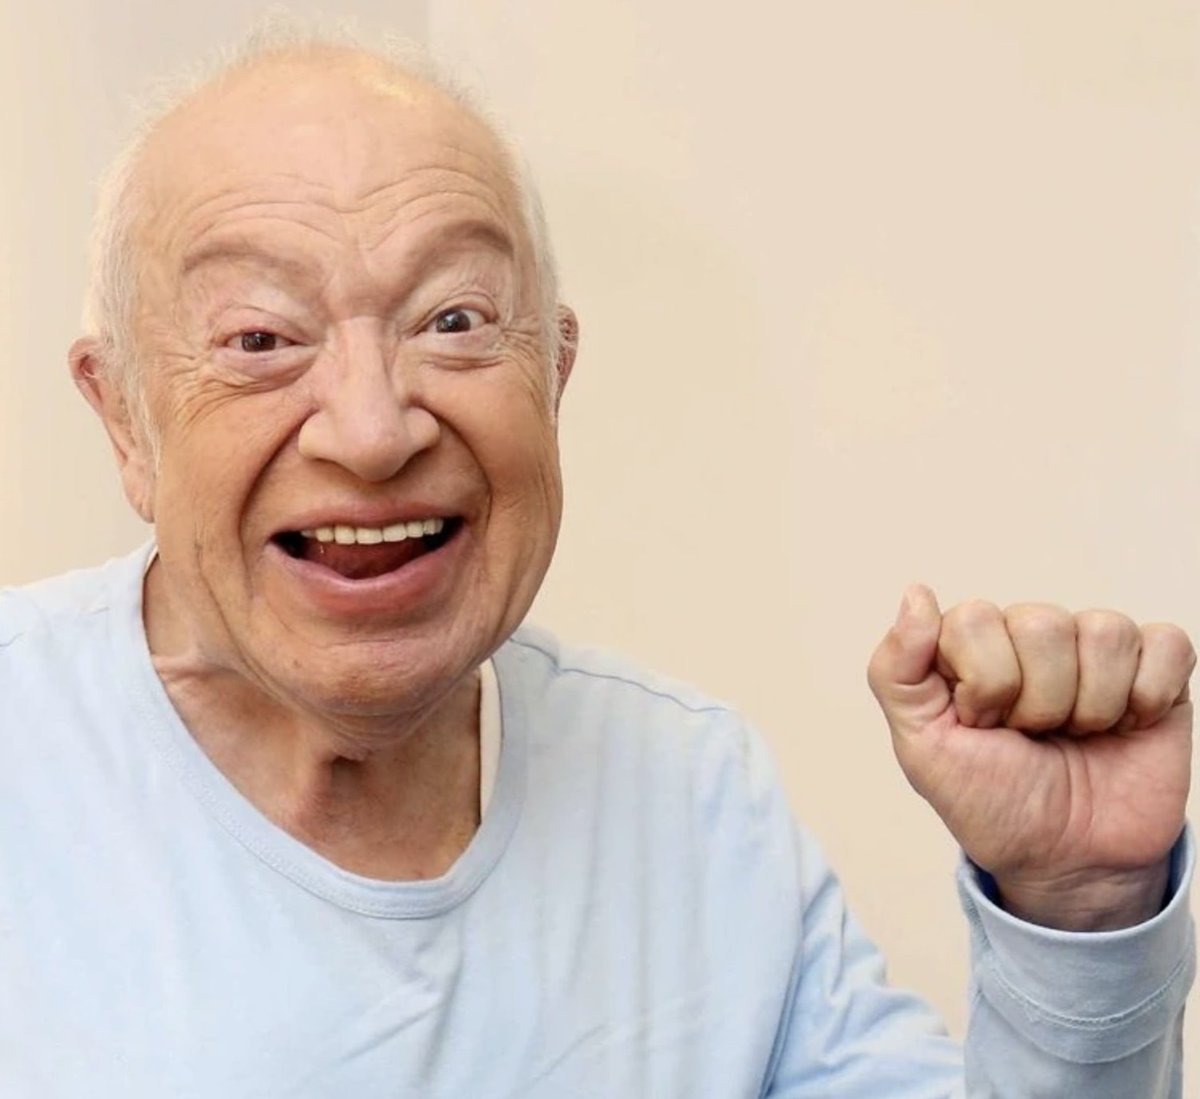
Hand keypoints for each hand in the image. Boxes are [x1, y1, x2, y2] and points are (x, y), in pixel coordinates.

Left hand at [868, 587, 1194, 930]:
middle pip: (1041, 624)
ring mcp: (1093, 648)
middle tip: (1032, 737)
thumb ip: (897, 670)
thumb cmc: (992, 801)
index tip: (980, 726)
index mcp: (969, 644)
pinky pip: (1164, 644)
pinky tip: (1124, 726)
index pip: (974, 619)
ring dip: (1089, 706)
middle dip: (1036, 702)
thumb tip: (916, 594)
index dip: (982, 686)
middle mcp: (1029, 634)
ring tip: (1074, 735)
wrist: (1067, 861)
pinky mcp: (1155, 668)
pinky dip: (1146, 698)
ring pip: (1103, 632)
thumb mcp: (922, 747)